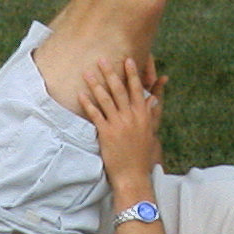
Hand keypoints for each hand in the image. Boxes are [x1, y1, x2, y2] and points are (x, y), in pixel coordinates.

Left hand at [78, 56, 167, 185]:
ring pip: (106, 99)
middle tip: (102, 59)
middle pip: (119, 90)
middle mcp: (131, 116)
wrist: (133, 175)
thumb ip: (151, 113)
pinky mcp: (106, 133)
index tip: (128, 60)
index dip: (132, 74)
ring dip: (96, 84)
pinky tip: (81, 94)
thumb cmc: (142, 155)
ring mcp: (118, 124)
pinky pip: (95, 114)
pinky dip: (88, 103)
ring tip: (88, 72)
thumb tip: (153, 98)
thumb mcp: (150, 132)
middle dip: (111, 72)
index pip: (137, 89)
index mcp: (142, 115)